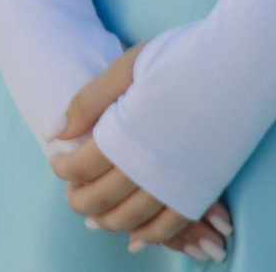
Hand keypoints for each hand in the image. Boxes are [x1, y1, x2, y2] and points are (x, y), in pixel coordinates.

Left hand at [47, 44, 231, 257]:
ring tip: (94, 218)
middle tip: (71, 196)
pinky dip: (153, 234)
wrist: (240, 64)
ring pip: (136, 216)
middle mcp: (151, 165)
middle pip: (104, 198)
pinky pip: (174, 222)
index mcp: (126, 134)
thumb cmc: (179, 58)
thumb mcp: (125, 68)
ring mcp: (180, 180)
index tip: (57, 162)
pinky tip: (138, 235)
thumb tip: (53, 133)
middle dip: (81, 200)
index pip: (81, 166)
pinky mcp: (205, 186)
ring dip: (111, 221)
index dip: (64, 169)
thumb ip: (86, 103)